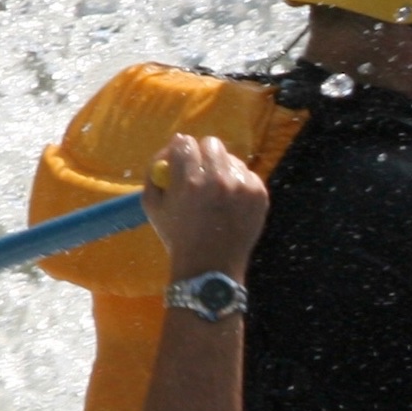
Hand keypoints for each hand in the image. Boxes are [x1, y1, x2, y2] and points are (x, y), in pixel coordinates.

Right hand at [144, 134, 267, 284]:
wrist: (211, 268)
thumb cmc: (177, 236)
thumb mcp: (153, 204)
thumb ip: (155, 169)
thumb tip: (171, 146)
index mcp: (189, 180)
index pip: (184, 142)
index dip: (180, 152)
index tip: (182, 162)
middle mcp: (218, 180)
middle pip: (211, 143)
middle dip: (203, 156)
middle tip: (200, 173)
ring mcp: (242, 187)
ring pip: (231, 159)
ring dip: (222, 170)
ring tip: (217, 195)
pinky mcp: (259, 194)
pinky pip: (247, 175)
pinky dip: (239, 185)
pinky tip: (231, 205)